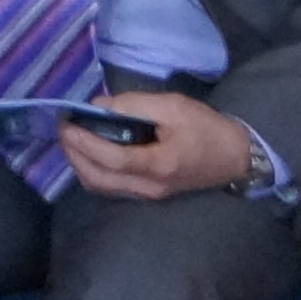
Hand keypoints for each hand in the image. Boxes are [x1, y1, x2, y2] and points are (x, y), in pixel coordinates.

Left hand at [57, 86, 258, 205]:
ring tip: (72, 137)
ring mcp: (147, 194)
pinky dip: (93, 169)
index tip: (68, 124)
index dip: (85, 142)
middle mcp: (149, 186)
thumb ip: (134, 105)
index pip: (112, 159)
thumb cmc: (208, 129)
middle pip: (98, 178)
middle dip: (74, 154)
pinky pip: (110, 186)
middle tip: (64, 128)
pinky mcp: (147, 193)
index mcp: (159, 165)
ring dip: (80, 163)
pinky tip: (89, 150)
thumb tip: (98, 106)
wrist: (236, 157)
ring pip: (101, 186)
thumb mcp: (174, 106)